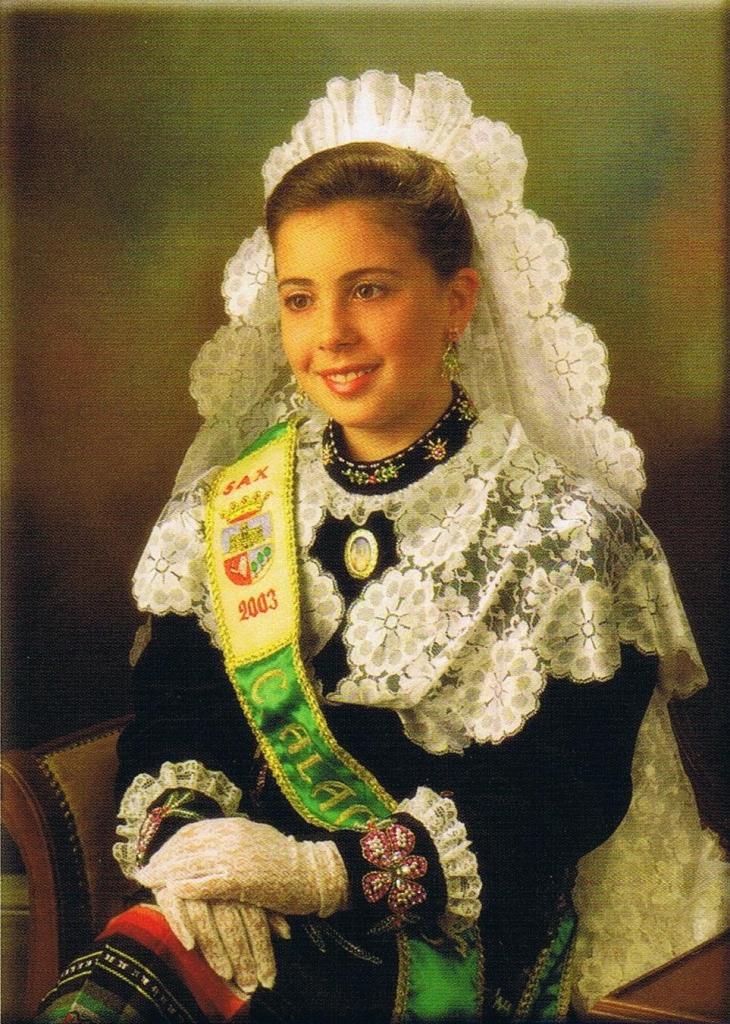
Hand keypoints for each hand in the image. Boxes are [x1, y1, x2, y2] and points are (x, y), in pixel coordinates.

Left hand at [136, 817, 347, 917]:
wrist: (314, 872)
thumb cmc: (286, 861)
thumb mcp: (255, 840)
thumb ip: (231, 840)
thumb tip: (206, 848)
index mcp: (233, 825)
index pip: (191, 832)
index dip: (169, 846)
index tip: (155, 858)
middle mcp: (231, 835)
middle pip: (184, 846)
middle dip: (160, 860)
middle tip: (142, 874)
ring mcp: (235, 856)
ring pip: (190, 863)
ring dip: (165, 874)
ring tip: (148, 884)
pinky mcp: (240, 879)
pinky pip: (206, 883)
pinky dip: (186, 887)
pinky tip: (172, 892)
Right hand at [154, 888, 289, 993]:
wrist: (193, 852)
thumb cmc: (233, 877)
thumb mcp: (253, 890)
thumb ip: (266, 910)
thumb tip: (287, 933)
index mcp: (240, 876)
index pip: (254, 917)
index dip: (261, 948)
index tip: (268, 978)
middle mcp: (217, 877)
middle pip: (231, 921)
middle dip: (242, 957)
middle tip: (250, 985)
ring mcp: (192, 879)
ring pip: (206, 919)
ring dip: (215, 951)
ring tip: (226, 975)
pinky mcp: (168, 883)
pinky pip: (175, 906)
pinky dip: (182, 924)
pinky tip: (191, 946)